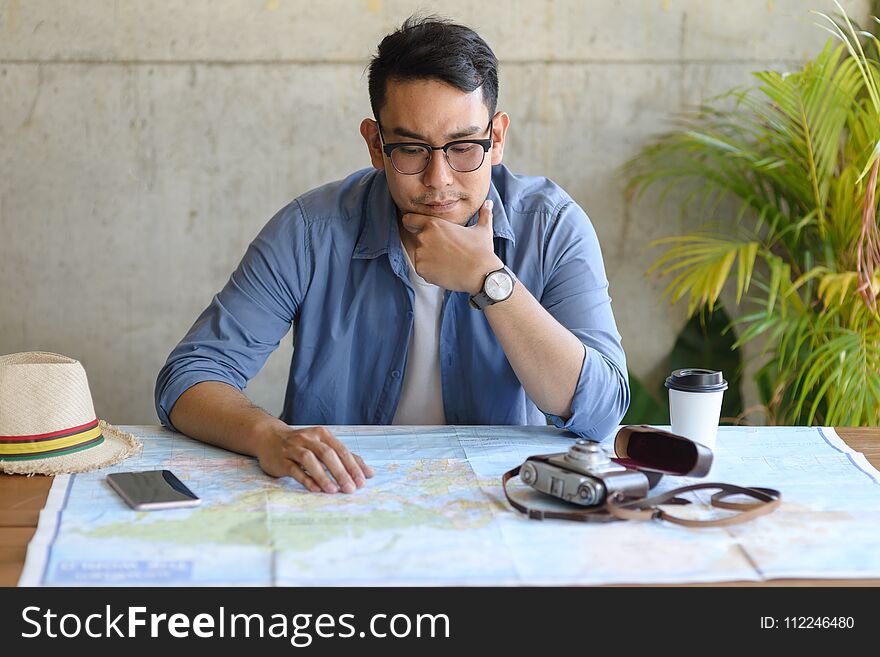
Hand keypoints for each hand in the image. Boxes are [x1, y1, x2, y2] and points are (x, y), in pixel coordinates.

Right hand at [256, 425, 373, 493]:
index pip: (341, 450)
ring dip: (324, 476)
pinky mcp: (281, 460)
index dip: (353, 466)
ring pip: (310, 460)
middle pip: (328, 454)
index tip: (362, 481)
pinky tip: (316, 489)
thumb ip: (345, 458)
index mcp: (322, 435)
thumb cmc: (302, 444)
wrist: (269, 437)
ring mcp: (293, 448)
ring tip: (334, 490)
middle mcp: (308, 439)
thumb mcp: (324, 446)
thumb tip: (369, 473)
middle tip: (351, 488)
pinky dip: (306, 479)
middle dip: (341, 472)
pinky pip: (295, 470)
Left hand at [401, 200, 502, 293]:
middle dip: (429, 244)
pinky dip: (431, 271)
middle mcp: (424, 237)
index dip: (411, 223)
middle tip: (446, 251)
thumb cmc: (481, 251)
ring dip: (430, 258)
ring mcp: (421, 255)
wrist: (481, 275)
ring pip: (421, 255)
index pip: (409, 220)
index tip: (414, 227)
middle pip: (418, 239)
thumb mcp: (483, 229)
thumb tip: (488, 203)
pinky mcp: (421, 270)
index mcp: (434, 224)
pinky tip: (446, 271)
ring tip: (448, 262)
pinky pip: (422, 269)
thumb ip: (483, 214)